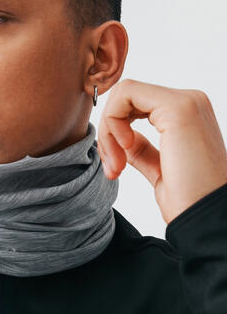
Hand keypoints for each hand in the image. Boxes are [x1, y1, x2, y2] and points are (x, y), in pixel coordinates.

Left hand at [96, 79, 226, 224]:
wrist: (206, 219)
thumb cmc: (188, 200)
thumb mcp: (157, 169)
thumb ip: (141, 149)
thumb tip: (123, 137)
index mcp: (186, 116)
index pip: (134, 105)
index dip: (114, 132)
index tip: (116, 166)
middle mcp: (189, 102)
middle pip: (125, 98)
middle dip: (108, 131)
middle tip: (112, 165)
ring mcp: (185, 101)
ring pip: (123, 94)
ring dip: (108, 129)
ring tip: (117, 163)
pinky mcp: (178, 106)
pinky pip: (126, 94)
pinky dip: (113, 120)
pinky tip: (125, 147)